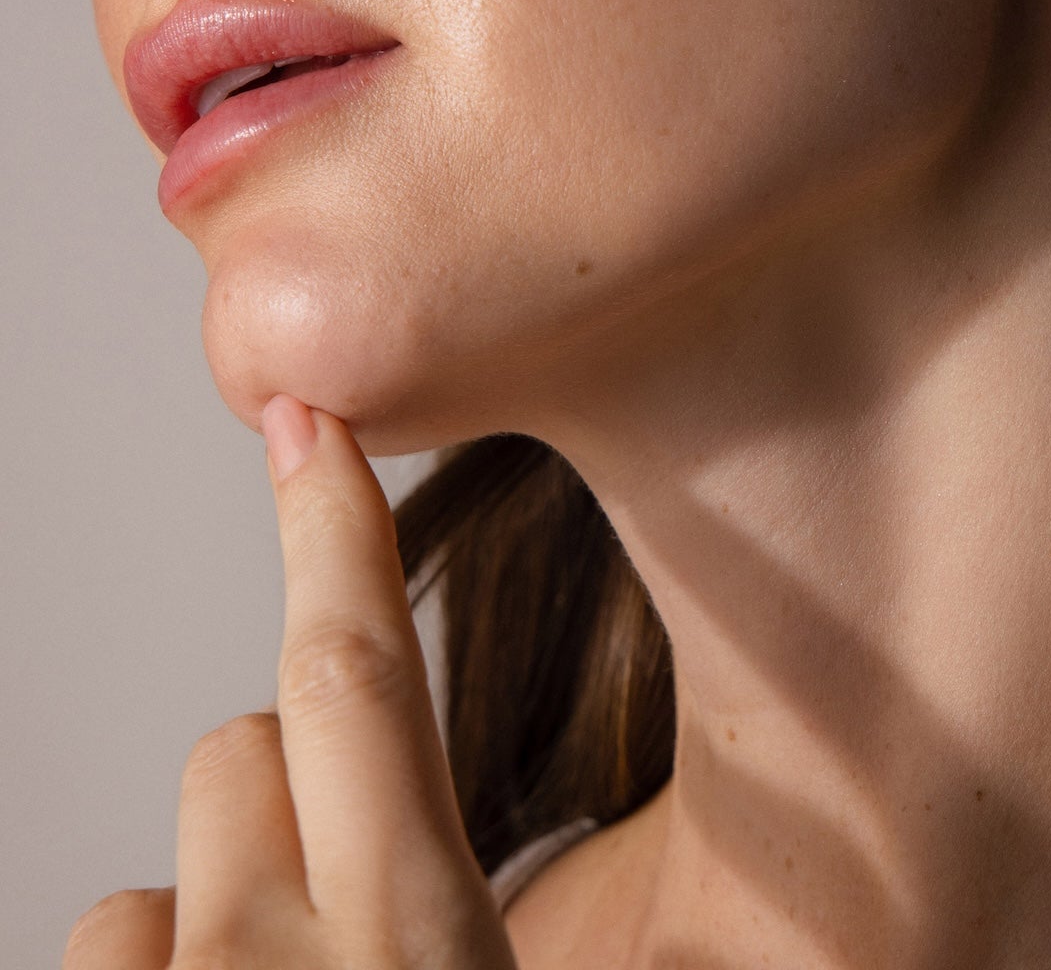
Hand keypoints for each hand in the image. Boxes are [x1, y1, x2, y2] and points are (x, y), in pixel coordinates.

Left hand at [64, 397, 517, 968]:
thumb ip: (524, 927)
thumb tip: (614, 928)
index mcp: (416, 942)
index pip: (360, 679)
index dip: (333, 534)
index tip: (308, 423)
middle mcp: (268, 964)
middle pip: (240, 754)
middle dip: (286, 783)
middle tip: (347, 918)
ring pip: (148, 891)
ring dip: (210, 918)